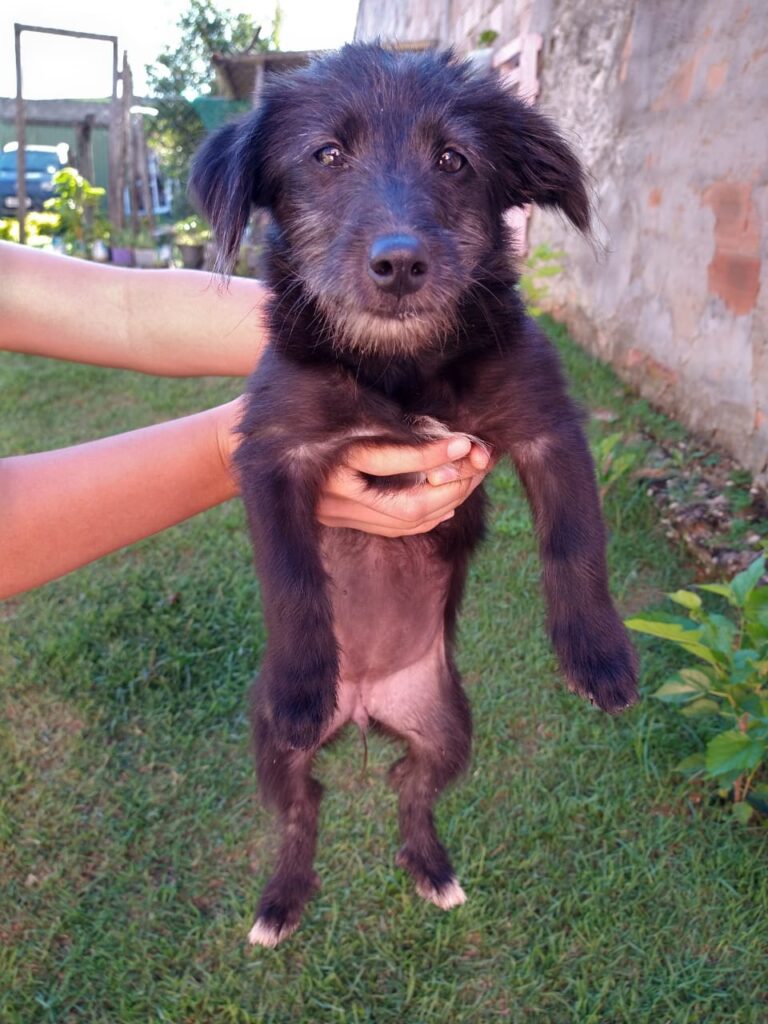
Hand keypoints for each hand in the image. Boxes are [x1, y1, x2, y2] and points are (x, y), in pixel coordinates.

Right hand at [218, 399, 491, 536]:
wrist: (246, 435)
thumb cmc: (296, 395)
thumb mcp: (336, 390)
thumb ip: (383, 408)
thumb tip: (440, 425)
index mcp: (329, 453)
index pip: (391, 458)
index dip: (433, 451)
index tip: (467, 441)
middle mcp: (333, 490)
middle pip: (406, 505)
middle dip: (451, 486)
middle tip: (479, 461)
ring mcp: (336, 511)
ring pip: (403, 522)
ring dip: (445, 502)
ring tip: (471, 475)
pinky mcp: (339, 518)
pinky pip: (392, 527)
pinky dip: (427, 516)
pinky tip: (449, 498)